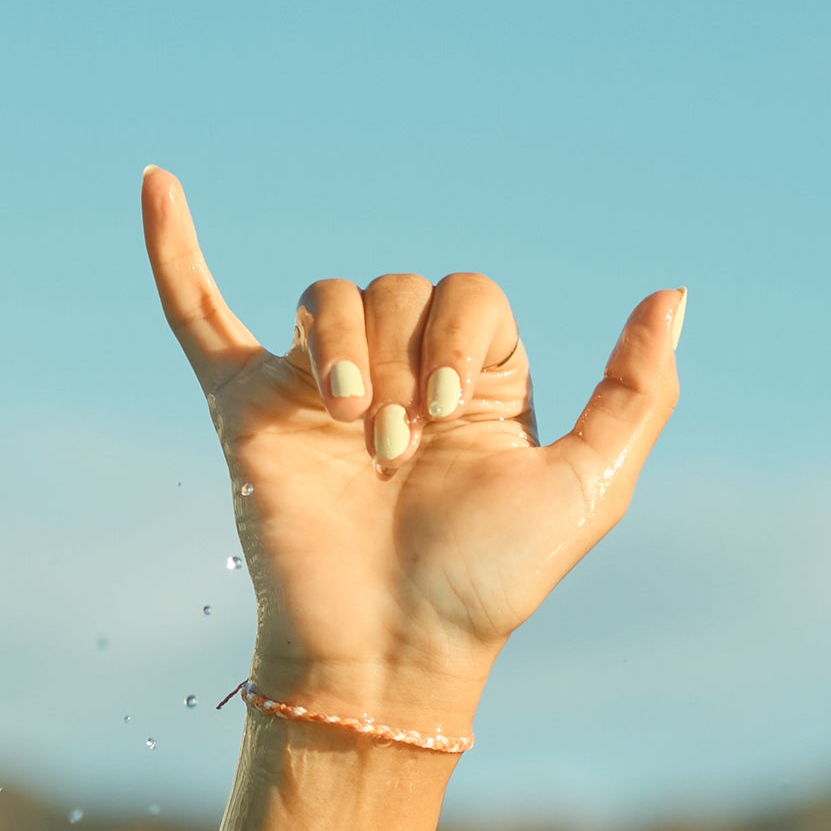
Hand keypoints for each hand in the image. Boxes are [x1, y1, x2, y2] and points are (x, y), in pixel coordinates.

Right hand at [140, 167, 685, 732]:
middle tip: (398, 448)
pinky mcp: (245, 410)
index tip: (451, 418)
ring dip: (343, 353)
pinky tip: (156, 184)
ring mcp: (316, 387)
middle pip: (397, 289)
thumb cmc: (490, 578)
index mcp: (476, 384)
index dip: (458, 339)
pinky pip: (198, 315)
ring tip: (352, 435)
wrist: (390, 646)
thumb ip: (637, 392)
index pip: (468, 295)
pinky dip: (173, 251)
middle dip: (402, 361)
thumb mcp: (592, 485)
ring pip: (327, 298)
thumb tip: (674, 293)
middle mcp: (398, 376)